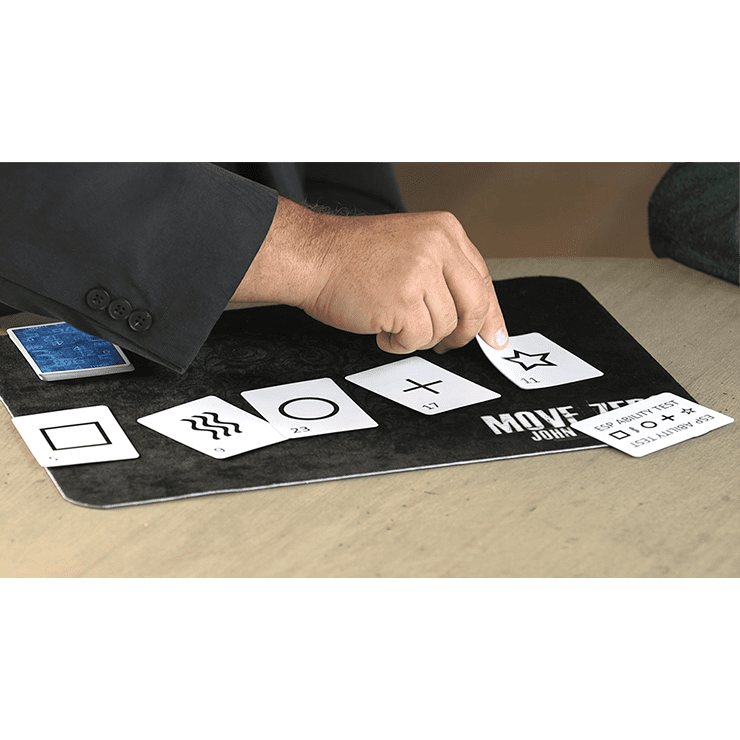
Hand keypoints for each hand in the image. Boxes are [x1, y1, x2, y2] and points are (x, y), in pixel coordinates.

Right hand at [232, 197, 508, 352]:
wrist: (311, 256)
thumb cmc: (350, 256)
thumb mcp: (410, 247)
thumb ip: (443, 272)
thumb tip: (473, 314)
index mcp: (444, 231)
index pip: (482, 280)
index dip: (491, 316)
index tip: (495, 337)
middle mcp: (438, 247)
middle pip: (474, 308)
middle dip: (462, 334)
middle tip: (448, 345)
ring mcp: (422, 272)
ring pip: (443, 328)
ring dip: (416, 335)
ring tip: (391, 320)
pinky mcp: (404, 300)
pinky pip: (417, 339)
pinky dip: (397, 343)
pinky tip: (380, 326)